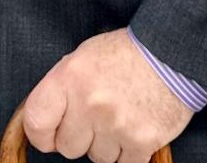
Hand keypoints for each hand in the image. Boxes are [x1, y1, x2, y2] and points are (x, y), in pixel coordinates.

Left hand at [22, 30, 191, 162]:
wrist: (169, 54)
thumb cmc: (124, 53)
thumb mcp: (83, 57)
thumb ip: (62, 88)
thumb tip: (47, 119)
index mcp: (70, 77)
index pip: (36, 122)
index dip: (41, 135)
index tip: (49, 135)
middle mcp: (90, 102)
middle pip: (68, 147)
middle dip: (79, 137)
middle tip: (95, 117)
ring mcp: (116, 124)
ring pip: (97, 158)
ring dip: (106, 144)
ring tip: (119, 116)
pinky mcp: (142, 141)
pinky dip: (128, 152)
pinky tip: (134, 128)